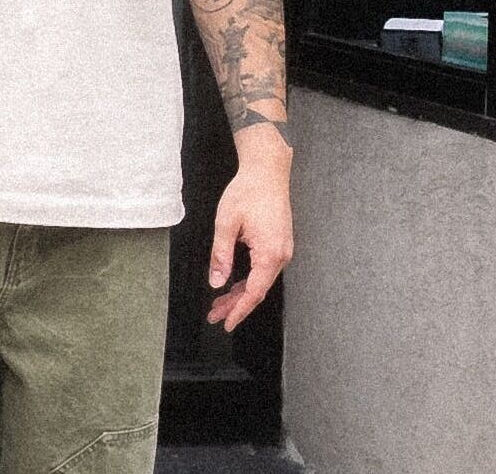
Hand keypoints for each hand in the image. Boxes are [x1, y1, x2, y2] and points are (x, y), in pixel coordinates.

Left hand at [208, 152, 292, 331]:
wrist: (267, 172)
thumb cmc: (247, 193)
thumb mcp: (226, 223)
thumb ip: (220, 254)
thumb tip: (216, 281)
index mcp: (270, 254)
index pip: (254, 292)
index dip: (239, 310)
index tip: (226, 324)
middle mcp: (281, 256)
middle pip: (257, 290)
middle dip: (235, 305)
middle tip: (214, 316)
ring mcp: (282, 251)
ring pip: (260, 281)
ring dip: (240, 294)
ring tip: (218, 305)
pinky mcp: (278, 245)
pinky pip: (263, 270)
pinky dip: (248, 281)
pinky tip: (233, 286)